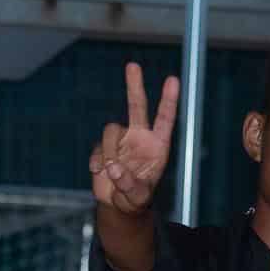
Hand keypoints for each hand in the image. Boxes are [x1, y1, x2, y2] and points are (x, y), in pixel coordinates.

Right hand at [89, 63, 180, 215]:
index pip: (165, 119)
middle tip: (132, 65)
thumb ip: (128, 184)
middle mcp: (140, 138)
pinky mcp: (103, 148)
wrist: (118, 204)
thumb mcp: (137, 197)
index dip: (169, 100)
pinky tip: (99, 174)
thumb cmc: (136, 199)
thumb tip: (113, 168)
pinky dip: (96, 161)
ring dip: (108, 151)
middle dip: (134, 86)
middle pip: (137, 106)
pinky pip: (97, 148)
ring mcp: (121, 141)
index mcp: (157, 146)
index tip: (173, 79)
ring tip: (111, 172)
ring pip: (111, 130)